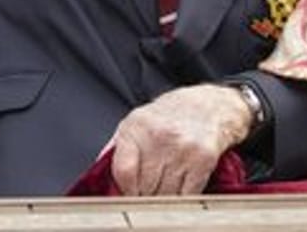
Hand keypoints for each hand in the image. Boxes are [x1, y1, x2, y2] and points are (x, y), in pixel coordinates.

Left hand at [108, 84, 253, 195]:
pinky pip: (187, 195)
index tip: (125, 194)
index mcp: (136, 127)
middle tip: (144, 195)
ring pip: (165, 195)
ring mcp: (182, 149)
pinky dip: (180, 200)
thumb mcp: (135, 122)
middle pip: (144, 187)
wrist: (207, 105)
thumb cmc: (167, 116)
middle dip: (142, 196)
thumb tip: (99, 175)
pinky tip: (177, 192)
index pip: (123, 171)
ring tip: (160, 193)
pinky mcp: (203, 160)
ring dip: (161, 201)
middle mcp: (159, 137)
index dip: (123, 190)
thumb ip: (116, 149)